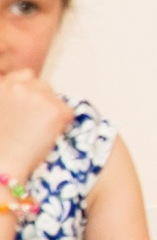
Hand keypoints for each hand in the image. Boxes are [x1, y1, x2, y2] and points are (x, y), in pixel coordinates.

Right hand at [0, 69, 71, 186]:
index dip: (30, 90)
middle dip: (42, 100)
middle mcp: (19, 87)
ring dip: (52, 111)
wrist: (2, 165)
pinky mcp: (55, 111)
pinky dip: (63, 123)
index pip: (25, 75)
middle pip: (43, 86)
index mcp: (2, 86)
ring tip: (39, 131)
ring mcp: (39, 97)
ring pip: (56, 99)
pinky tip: (49, 135)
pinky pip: (68, 113)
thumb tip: (23, 100)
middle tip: (36, 122)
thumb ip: (6, 98)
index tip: (29, 105)